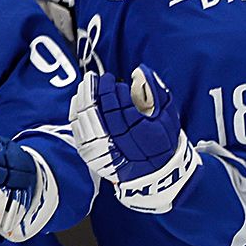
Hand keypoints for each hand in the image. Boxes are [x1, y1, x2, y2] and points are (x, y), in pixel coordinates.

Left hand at [71, 65, 197, 212]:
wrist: (155, 173)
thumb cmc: (163, 142)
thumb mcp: (168, 117)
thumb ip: (156, 93)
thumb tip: (141, 71)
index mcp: (142, 134)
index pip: (121, 108)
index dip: (113, 92)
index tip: (112, 80)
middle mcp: (122, 144)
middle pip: (101, 114)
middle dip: (96, 92)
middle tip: (94, 78)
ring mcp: (104, 152)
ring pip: (87, 123)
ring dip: (84, 101)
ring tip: (86, 86)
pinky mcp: (92, 156)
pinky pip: (78, 133)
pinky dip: (77, 115)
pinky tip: (78, 102)